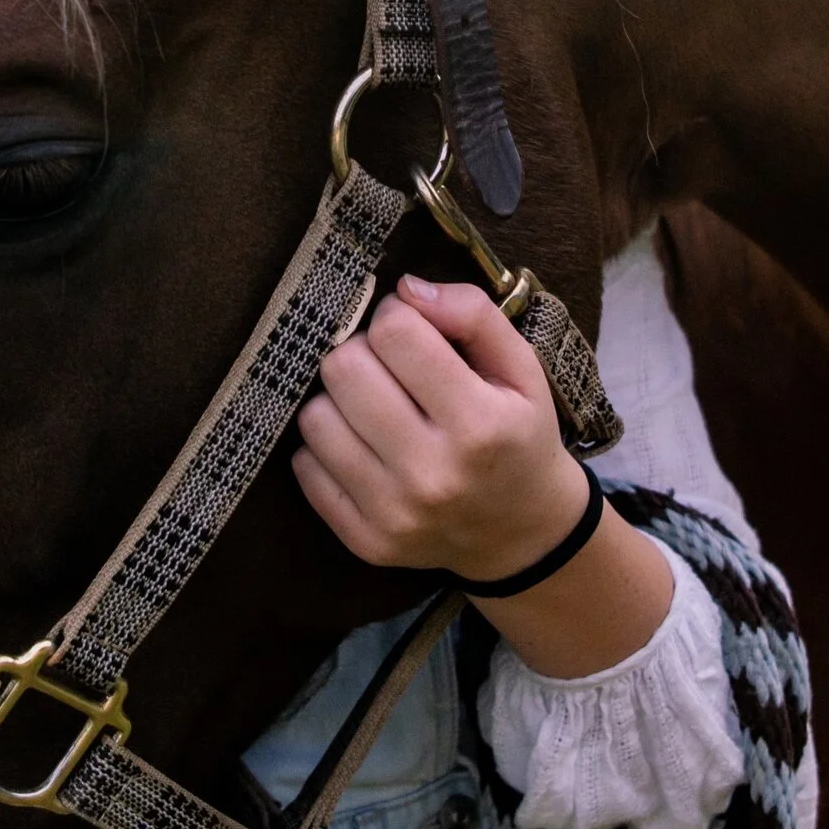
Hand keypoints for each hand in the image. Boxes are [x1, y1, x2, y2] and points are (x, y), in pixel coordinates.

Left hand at [292, 276, 586, 583]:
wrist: (522, 532)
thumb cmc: (517, 434)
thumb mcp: (521, 368)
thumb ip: (472, 314)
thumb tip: (405, 288)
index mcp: (479, 424)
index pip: (395, 333)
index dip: (397, 315)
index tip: (411, 330)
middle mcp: (433, 474)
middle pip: (344, 369)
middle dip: (363, 352)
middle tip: (389, 367)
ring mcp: (394, 513)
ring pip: (315, 417)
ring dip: (340, 400)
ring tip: (376, 407)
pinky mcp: (366, 539)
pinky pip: (306, 467)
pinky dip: (327, 447)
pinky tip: (364, 446)